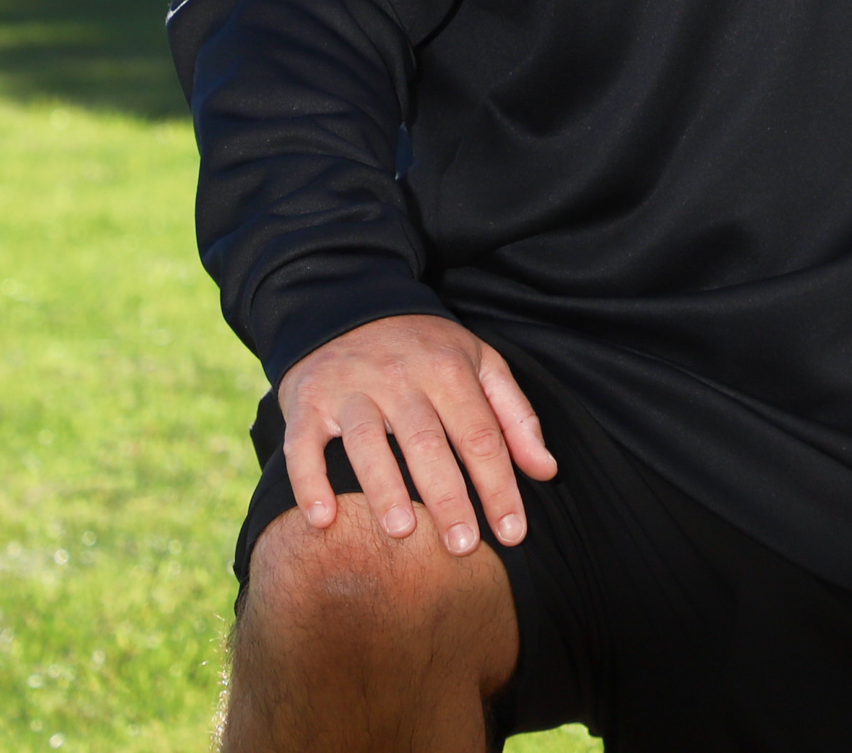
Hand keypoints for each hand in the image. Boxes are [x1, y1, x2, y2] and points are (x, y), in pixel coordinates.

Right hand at [276, 314, 557, 554]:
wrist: (347, 305)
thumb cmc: (425, 349)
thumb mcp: (481, 364)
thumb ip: (516, 418)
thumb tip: (547, 472)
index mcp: (449, 370)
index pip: (481, 436)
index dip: (499, 486)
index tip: (513, 534)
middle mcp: (400, 378)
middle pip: (427, 442)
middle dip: (448, 496)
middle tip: (463, 546)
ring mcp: (350, 389)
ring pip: (367, 441)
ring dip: (384, 488)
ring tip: (402, 533)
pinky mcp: (307, 401)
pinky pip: (304, 444)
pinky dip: (310, 481)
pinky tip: (324, 519)